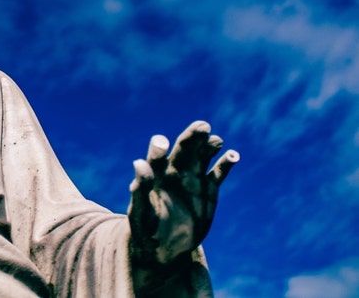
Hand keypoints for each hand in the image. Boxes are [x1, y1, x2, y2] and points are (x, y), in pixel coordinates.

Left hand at [127, 120, 238, 265]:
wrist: (165, 246)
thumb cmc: (147, 229)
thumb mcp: (141, 212)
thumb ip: (140, 189)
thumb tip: (138, 163)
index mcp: (154, 175)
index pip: (156, 157)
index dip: (158, 148)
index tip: (162, 142)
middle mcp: (174, 171)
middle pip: (184, 149)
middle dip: (192, 136)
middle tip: (202, 126)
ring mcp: (192, 178)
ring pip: (202, 155)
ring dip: (209, 145)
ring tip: (215, 141)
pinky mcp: (209, 189)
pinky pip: (219, 172)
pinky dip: (226, 163)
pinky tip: (233, 156)